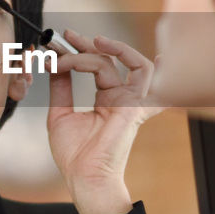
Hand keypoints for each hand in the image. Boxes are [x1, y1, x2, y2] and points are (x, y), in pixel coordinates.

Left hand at [47, 30, 165, 213]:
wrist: (83, 177)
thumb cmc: (75, 155)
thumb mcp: (60, 114)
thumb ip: (60, 88)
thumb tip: (54, 65)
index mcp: (107, 99)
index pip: (96, 65)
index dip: (77, 51)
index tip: (55, 45)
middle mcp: (121, 97)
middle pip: (111, 60)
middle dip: (88, 44)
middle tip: (67, 36)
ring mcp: (130, 102)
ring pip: (131, 63)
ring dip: (115, 49)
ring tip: (93, 43)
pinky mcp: (134, 108)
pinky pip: (150, 84)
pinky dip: (155, 69)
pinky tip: (160, 58)